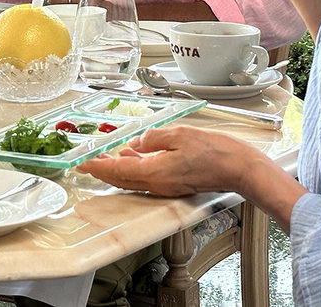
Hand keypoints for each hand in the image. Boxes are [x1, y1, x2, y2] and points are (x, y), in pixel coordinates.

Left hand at [79, 125, 307, 230]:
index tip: (82, 163)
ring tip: (108, 157)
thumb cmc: (216, 151)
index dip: (97, 166)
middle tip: (89, 162)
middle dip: (103, 170)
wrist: (239, 168)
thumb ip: (153, 138)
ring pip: (133, 180)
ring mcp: (166, 186)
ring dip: (119, 169)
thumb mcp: (179, 134)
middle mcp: (157, 184)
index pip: (117, 170)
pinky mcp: (175, 184)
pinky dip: (135, 169)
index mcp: (155, 172)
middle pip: (122, 179)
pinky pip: (147, 179)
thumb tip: (138, 142)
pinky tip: (136, 156)